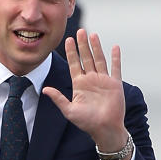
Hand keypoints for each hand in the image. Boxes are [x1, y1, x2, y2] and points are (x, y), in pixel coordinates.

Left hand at [43, 29, 127, 151]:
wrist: (105, 129)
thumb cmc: (87, 122)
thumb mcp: (69, 110)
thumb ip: (58, 98)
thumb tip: (45, 89)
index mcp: (79, 84)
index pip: (74, 64)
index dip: (71, 52)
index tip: (67, 40)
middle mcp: (91, 80)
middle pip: (86, 58)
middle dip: (82, 45)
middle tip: (80, 31)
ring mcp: (103, 80)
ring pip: (99, 59)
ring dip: (96, 47)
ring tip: (93, 34)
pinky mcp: (115, 84)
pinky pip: (115, 67)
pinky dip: (115, 57)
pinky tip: (114, 47)